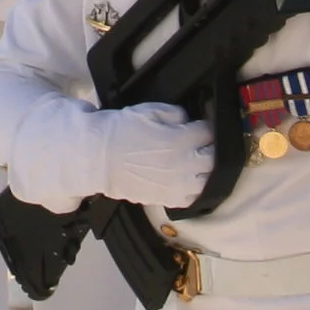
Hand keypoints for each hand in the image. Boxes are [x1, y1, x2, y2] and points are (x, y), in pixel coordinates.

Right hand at [99, 105, 218, 208]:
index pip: (207, 132)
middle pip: (213, 157)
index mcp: (180, 139)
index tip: (199, 126)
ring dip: (205, 170)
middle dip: (209, 148)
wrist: (97, 159)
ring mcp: (178, 184)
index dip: (204, 127)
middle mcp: (185, 164)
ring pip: (208, 180)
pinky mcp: (169, 199)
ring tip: (196, 164)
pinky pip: (192, 197)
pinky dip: (194, 188)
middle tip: (200, 144)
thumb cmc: (120, 130)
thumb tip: (187, 121)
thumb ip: (174, 113)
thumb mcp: (148, 110)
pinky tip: (187, 181)